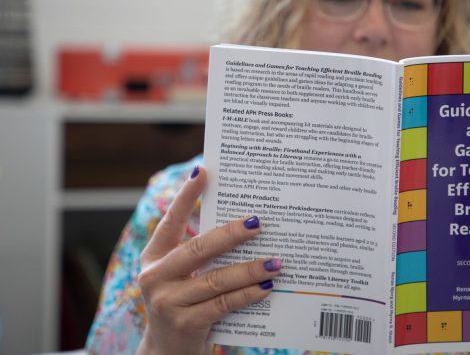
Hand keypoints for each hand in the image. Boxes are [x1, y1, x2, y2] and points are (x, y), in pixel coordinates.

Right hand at [136, 166, 281, 354]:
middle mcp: (156, 276)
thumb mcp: (180, 276)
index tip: (203, 172)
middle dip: (231, 234)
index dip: (185, 196)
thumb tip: (243, 225)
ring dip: (250, 268)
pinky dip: (248, 294)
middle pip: (198, 248)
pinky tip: (267, 287)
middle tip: (259, 222)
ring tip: (275, 260)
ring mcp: (168, 302)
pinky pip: (224, 303)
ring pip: (216, 279)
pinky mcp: (185, 323)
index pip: (170, 221)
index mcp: (155, 257)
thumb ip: (200, 254)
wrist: (167, 352)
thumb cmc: (182, 303)